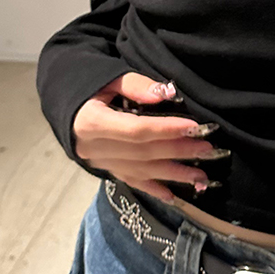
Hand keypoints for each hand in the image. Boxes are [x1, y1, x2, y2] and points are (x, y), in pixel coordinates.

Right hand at [72, 73, 223, 202]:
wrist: (66, 104)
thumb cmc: (91, 85)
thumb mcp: (109, 77)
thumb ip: (136, 85)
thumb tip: (166, 94)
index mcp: (92, 122)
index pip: (136, 130)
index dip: (166, 130)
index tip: (193, 126)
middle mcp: (95, 148)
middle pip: (143, 152)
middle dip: (178, 151)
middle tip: (208, 148)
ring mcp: (100, 163)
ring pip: (141, 171)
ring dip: (173, 174)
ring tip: (202, 176)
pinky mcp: (105, 170)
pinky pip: (132, 182)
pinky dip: (154, 190)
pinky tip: (175, 196)